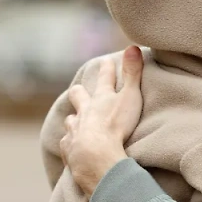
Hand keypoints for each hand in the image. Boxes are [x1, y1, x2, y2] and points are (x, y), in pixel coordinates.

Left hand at [60, 46, 144, 194]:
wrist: (96, 155)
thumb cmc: (116, 126)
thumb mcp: (129, 97)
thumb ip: (132, 74)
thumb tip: (133, 47)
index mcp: (100, 99)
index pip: (105, 78)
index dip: (107, 69)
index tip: (106, 62)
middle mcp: (84, 111)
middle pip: (78, 96)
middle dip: (79, 92)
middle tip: (80, 91)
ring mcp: (74, 130)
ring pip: (70, 120)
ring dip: (74, 120)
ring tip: (77, 123)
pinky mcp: (69, 149)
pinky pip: (67, 144)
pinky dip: (71, 143)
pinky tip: (73, 147)